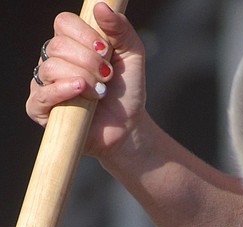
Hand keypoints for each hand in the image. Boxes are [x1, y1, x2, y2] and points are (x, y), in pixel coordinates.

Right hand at [26, 3, 146, 160]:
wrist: (130, 127)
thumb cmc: (127, 91)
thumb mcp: (132, 54)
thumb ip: (121, 28)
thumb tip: (100, 6)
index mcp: (70, 42)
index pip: (63, 22)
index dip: (85, 35)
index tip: (107, 51)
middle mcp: (54, 60)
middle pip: (58, 46)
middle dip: (88, 61)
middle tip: (107, 76)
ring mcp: (45, 84)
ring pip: (51, 68)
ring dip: (83, 79)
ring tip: (100, 92)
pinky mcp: (41, 109)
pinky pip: (40, 95)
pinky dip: (60, 91)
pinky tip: (79, 91)